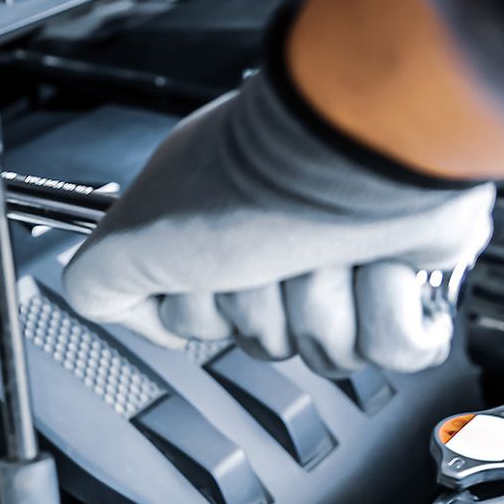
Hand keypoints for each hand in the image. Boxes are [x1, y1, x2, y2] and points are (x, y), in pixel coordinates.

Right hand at [63, 70, 494, 375]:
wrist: (362, 152)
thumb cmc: (258, 181)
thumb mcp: (128, 240)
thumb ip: (96, 283)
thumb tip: (124, 315)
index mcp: (211, 231)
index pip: (194, 323)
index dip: (196, 312)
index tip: (202, 269)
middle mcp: (275, 243)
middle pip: (260, 342)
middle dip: (266, 309)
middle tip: (267, 252)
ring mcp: (342, 263)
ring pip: (327, 351)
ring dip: (327, 306)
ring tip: (327, 248)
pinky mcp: (407, 282)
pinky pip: (395, 349)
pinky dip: (388, 313)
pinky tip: (378, 267)